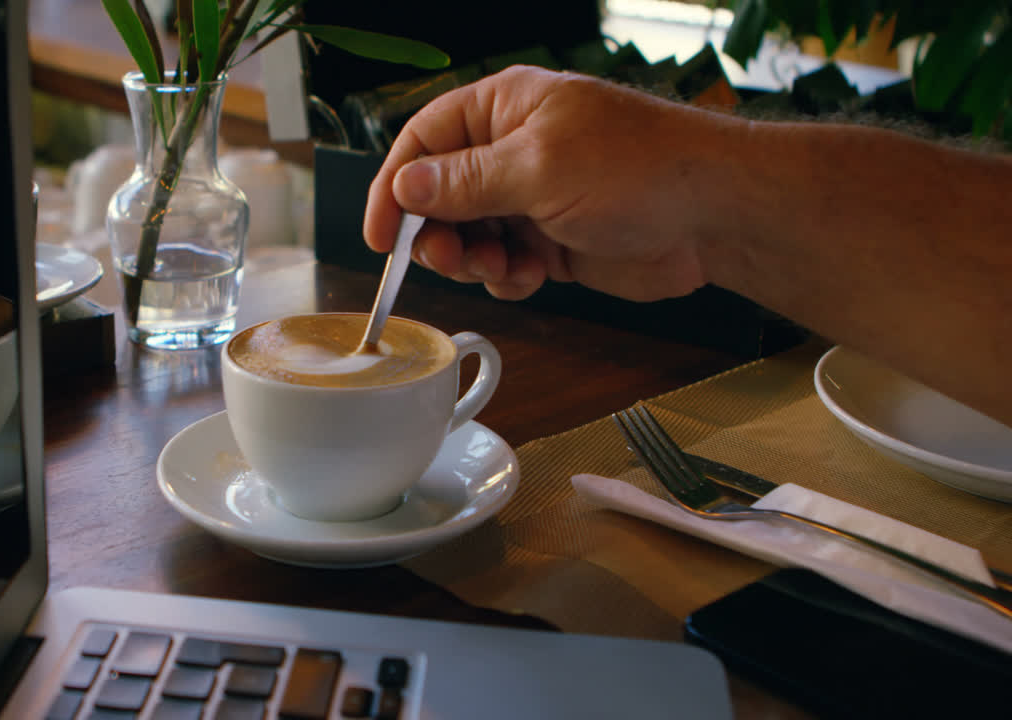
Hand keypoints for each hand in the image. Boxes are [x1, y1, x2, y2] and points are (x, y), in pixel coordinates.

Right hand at [363, 65, 743, 301]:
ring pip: (469, 237)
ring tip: (505, 269)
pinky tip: (535, 276)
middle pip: (439, 195)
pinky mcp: (553, 240)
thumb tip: (404, 184)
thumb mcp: (539, 168)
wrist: (714, 214)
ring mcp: (533, 197)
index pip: (424, 142)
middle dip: (438, 233)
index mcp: (505, 109)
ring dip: (475, 262)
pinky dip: (509, 279)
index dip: (394, 187)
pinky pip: (505, 265)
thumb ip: (465, 181)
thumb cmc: (640, 167)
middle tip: (449, 258)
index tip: (380, 233)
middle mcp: (512, 150)